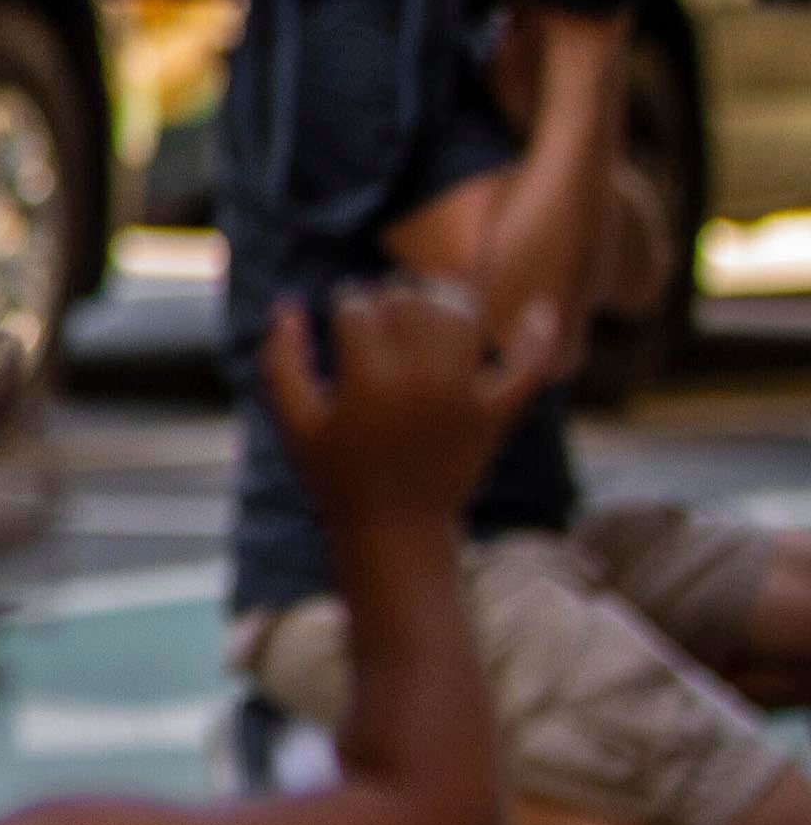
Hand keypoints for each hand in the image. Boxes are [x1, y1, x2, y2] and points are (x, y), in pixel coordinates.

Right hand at [260, 276, 570, 538]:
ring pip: (463, 315)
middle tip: (385, 309)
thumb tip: (288, 305)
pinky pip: (528, 365)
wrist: (396, 530)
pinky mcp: (497, 413)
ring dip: (445, 298)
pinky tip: (542, 308)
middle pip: (411, 301)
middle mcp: (420, 380)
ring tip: (430, 302)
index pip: (358, 307)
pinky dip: (538, 336)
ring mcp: (464, 395)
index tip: (345, 315)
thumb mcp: (294, 421)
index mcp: (366, 380)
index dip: (347, 302)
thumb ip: (281, 359)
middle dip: (393, 294)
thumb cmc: (336, 475)